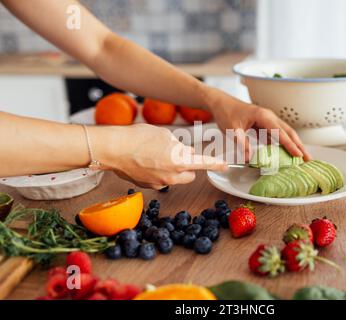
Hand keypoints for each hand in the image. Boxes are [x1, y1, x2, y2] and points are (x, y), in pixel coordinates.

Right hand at [93, 124, 226, 188]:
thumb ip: (178, 145)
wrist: (113, 149)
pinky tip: (146, 162)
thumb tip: (179, 152)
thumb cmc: (137, 137)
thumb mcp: (164, 134)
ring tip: (156, 156)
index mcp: (180, 161)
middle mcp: (172, 176)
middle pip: (190, 174)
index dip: (216, 164)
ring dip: (173, 169)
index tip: (225, 166)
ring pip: (175, 178)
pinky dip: (158, 172)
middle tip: (174, 152)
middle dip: (187, 165)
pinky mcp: (148, 186)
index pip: (203, 163)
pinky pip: (160, 180)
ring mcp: (160, 183)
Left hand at [206, 88, 310, 160]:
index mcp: (263, 116)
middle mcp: (268, 117)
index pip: (280, 133)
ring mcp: (267, 120)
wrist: (220, 103)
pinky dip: (282, 143)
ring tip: (301, 157)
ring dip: (293, 144)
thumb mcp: (232, 129)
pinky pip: (276, 135)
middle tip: (308, 159)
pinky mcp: (263, 124)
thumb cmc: (226, 112)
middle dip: (298, 145)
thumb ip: (241, 143)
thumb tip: (249, 158)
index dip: (290, 145)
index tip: (299, 155)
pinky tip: (285, 152)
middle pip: (288, 132)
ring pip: (284, 133)